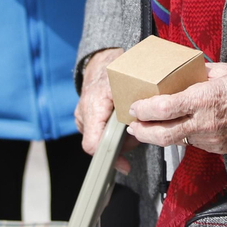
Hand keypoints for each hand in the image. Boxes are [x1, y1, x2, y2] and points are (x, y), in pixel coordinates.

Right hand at [74, 46, 140, 170]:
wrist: (101, 61)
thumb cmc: (115, 72)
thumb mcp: (128, 86)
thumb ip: (135, 107)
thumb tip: (144, 127)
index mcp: (93, 108)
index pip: (93, 144)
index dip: (110, 157)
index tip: (125, 165)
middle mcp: (83, 114)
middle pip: (99, 144)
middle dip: (120, 145)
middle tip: (137, 136)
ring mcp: (82, 117)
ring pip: (100, 138)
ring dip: (118, 138)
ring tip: (131, 125)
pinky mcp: (85, 118)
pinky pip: (98, 132)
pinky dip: (112, 132)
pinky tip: (123, 123)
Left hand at [127, 62, 226, 154]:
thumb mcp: (221, 71)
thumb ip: (195, 75)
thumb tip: (176, 73)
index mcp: (205, 99)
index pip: (164, 109)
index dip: (144, 110)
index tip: (134, 106)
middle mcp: (207, 122)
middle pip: (164, 135)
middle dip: (143, 131)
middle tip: (133, 125)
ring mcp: (213, 138)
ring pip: (178, 140)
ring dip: (162, 133)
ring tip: (153, 124)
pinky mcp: (220, 147)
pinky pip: (195, 142)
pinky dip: (185, 134)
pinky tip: (183, 125)